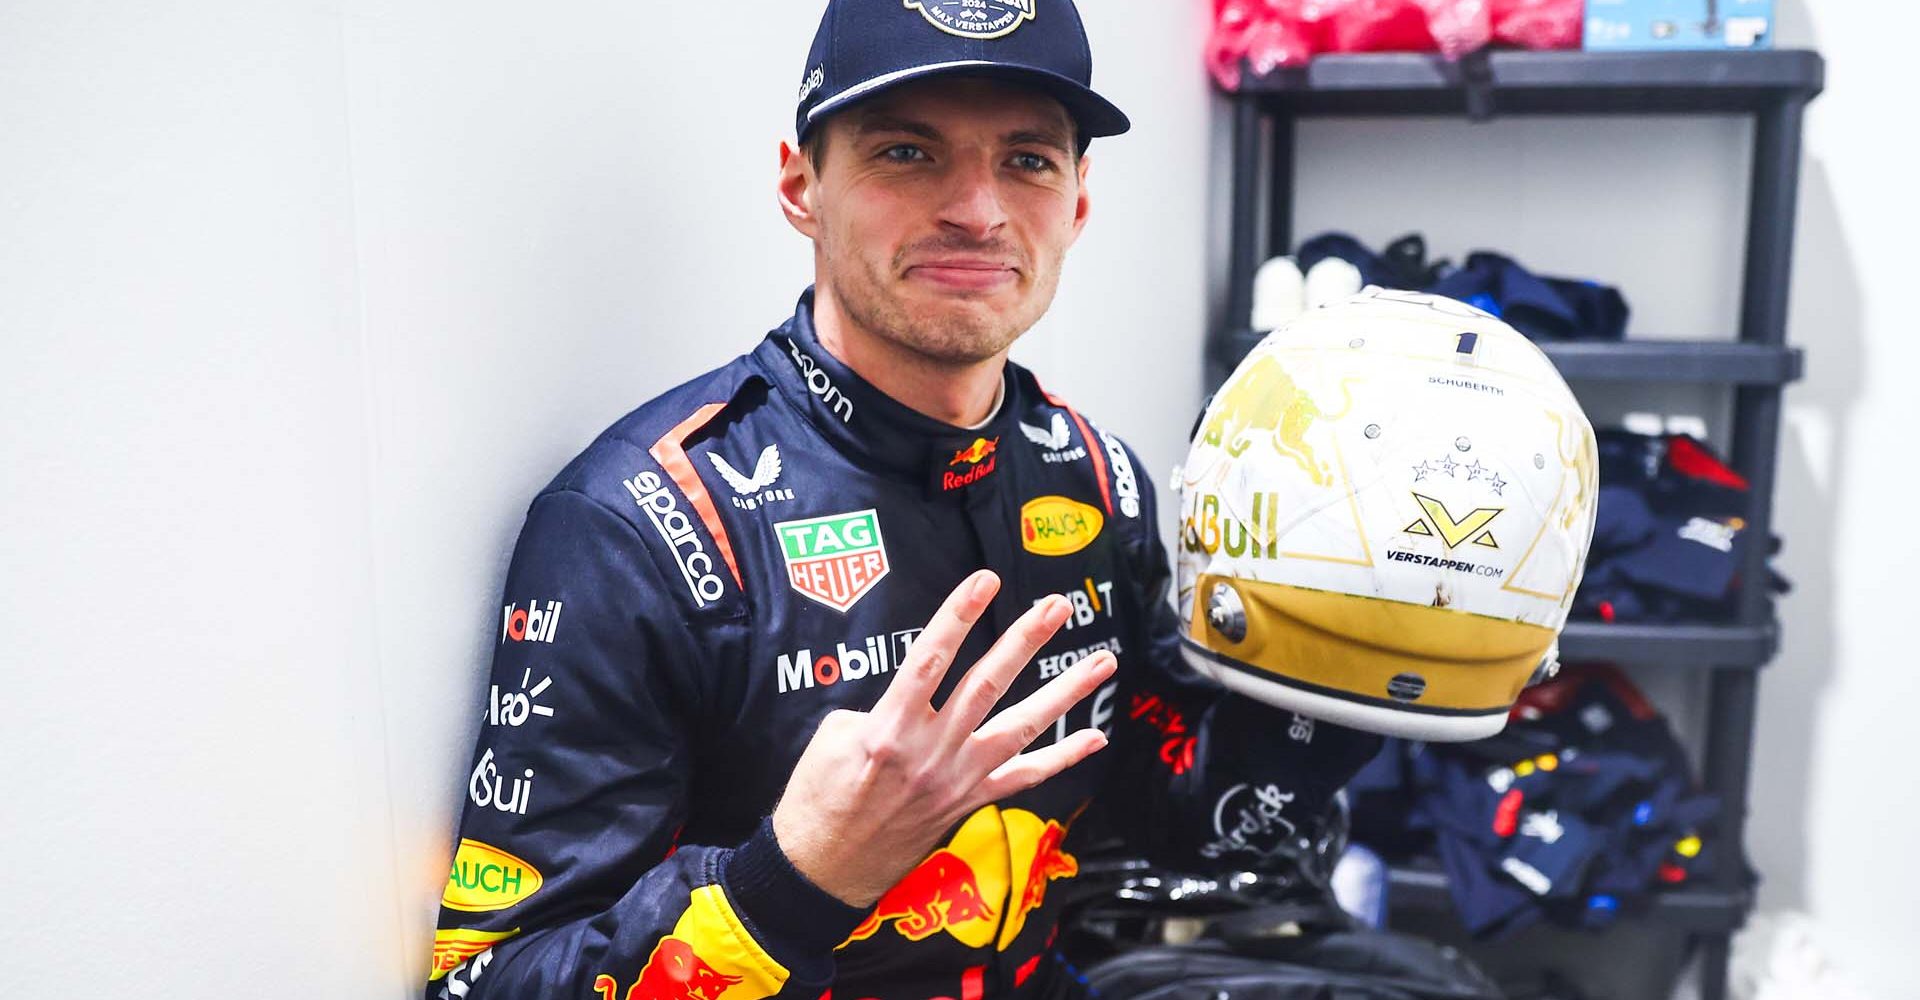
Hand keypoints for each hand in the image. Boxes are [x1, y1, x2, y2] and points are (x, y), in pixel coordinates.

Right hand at [770, 569, 1115, 906]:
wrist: (823, 868)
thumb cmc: (818, 799)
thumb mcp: (830, 738)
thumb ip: (877, 707)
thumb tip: (910, 695)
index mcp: (889, 728)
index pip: (931, 658)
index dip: (959, 614)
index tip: (984, 580)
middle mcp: (931, 752)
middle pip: (987, 685)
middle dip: (1025, 641)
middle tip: (1056, 606)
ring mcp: (957, 779)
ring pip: (1022, 728)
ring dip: (1065, 692)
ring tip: (1102, 663)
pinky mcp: (969, 802)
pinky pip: (1024, 778)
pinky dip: (1062, 758)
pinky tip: (1094, 738)